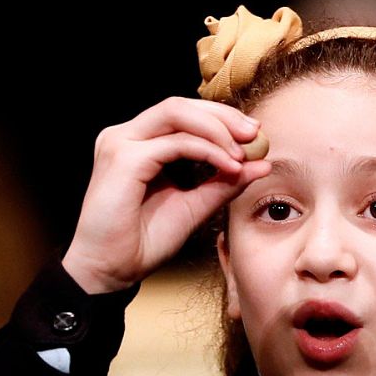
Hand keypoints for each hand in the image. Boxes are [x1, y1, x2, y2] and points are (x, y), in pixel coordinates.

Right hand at [61, 97, 270, 293]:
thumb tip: (262, 164)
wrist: (112, 270)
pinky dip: (208, 151)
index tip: (256, 133)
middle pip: (180, 106)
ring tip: (243, 154)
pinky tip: (229, 167)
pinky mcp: (123, 159)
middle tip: (255, 134)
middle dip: (223, 116)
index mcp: (139, 143)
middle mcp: (126, 136)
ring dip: (217, 130)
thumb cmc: (146, 240)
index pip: (183, 114)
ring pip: (176, 114)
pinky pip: (175, 143)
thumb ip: (225, 182)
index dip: (221, 117)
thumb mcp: (196, 205)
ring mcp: (120, 144)